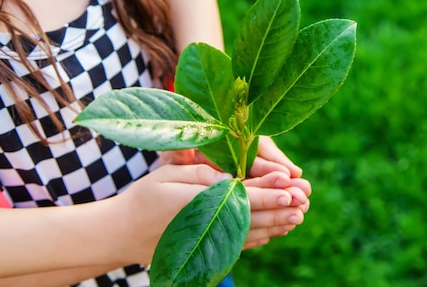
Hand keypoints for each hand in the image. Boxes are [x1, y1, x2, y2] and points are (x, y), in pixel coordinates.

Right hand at [111, 163, 300, 263]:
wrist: (122, 234)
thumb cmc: (143, 199)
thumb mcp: (168, 176)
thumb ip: (202, 176)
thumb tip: (235, 179)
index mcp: (198, 204)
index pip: (241, 197)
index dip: (268, 191)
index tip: (289, 184)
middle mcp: (207, 226)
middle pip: (253, 217)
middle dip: (281, 208)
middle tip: (304, 199)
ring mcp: (209, 241)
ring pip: (252, 234)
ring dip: (277, 224)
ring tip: (298, 215)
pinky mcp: (208, 250)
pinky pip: (241, 244)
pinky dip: (262, 237)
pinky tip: (276, 229)